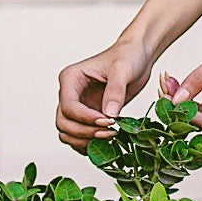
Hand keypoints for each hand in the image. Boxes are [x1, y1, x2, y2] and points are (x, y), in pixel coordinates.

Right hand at [56, 38, 154, 152]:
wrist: (138, 57)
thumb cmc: (128, 56)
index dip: (85, 118)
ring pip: (67, 133)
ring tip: (109, 136)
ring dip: (85, 141)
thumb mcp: (123, 70)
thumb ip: (115, 91)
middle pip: (63, 123)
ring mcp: (78, 106)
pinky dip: (89, 143)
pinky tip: (107, 140)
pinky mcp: (88, 116)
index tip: (107, 121)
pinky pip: (79, 137)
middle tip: (109, 132)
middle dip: (84, 132)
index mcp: (71, 79)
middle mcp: (70, 93)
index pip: (68, 106)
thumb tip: (109, 115)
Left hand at [170, 5, 201, 129]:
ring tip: (165, 83)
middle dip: (179, 106)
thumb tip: (179, 99)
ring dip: (180, 98)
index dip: (185, 115)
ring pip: (197, 105)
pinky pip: (198, 92)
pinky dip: (185, 89)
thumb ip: (199, 79)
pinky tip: (174, 82)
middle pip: (200, 116)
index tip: (167, 102)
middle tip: (162, 91)